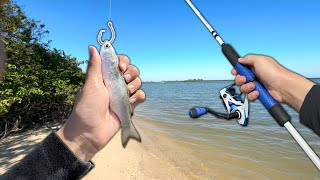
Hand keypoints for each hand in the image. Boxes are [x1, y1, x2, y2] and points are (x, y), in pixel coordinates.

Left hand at [57, 46, 144, 161]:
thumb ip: (95, 66)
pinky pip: (140, 96)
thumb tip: (92, 46)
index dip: (122, 61)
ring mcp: (123, 95)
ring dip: (134, 85)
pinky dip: (138, 97)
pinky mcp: (129, 106)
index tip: (120, 67)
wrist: (90, 133)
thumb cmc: (86, 108)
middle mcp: (115, 84)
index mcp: (104, 76)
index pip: (118, 61)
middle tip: (123, 80)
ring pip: (137, 81)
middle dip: (130, 72)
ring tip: (126, 93)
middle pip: (131, 70)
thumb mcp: (90, 85)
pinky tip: (130, 102)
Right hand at [232, 54, 313, 110]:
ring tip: (253, 86)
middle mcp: (256, 75)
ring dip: (246, 87)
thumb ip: (248, 58)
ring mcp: (257, 85)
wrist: (283, 87)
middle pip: (240, 78)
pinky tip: (257, 92)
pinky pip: (249, 96)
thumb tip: (240, 59)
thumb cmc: (275, 73)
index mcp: (255, 66)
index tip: (236, 72)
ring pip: (244, 88)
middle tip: (244, 79)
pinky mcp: (259, 94)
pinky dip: (252, 95)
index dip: (237, 70)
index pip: (242, 68)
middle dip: (240, 80)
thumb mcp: (260, 60)